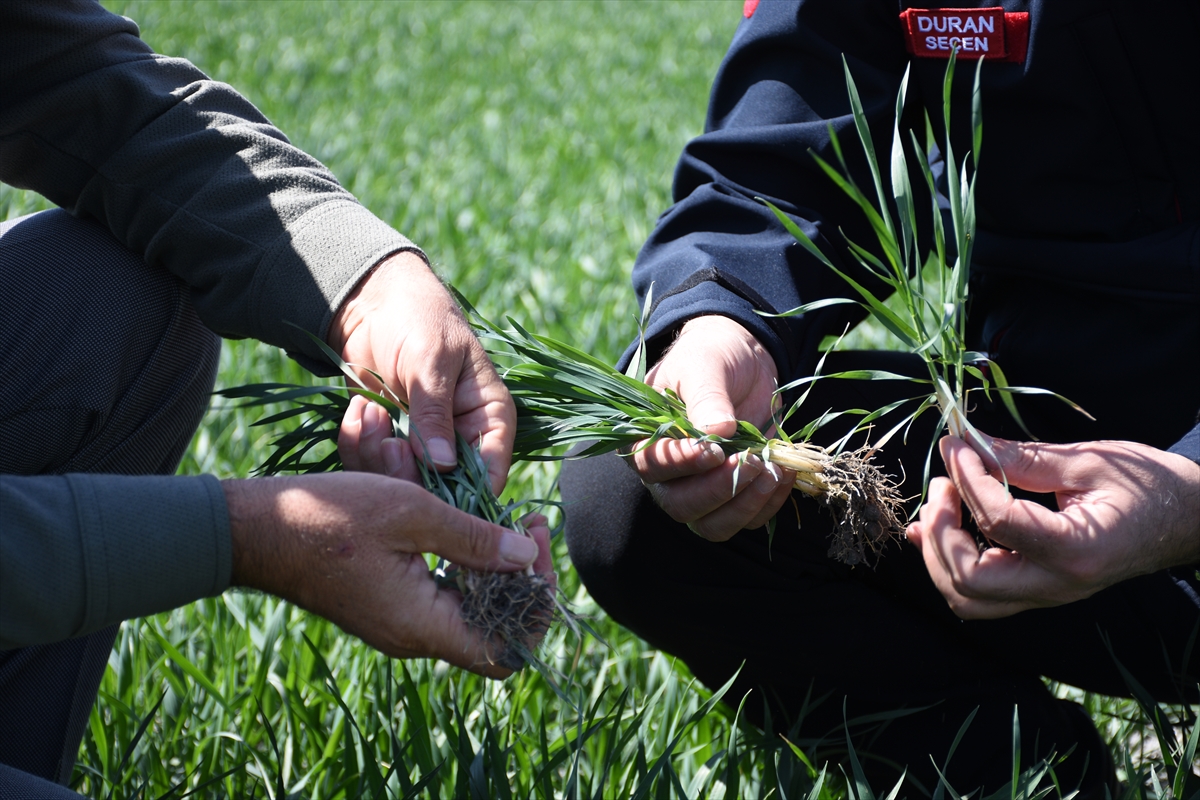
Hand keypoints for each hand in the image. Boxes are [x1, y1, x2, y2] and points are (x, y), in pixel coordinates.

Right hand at [223, 472, 552, 676]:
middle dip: (525, 578)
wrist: (255, 529)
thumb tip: (526, 557)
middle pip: (496, 630)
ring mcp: (399, 624)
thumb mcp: (411, 513)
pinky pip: (444, 598)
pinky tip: (470, 528)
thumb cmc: (329, 517)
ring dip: (498, 569)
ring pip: (472, 612)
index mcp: (421, 625)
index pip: (506, 649)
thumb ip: (473, 539)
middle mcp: (413, 637)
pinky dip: (466, 567)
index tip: (537, 544)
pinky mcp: (387, 606)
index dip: (537, 605)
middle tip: (530, 524)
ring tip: (508, 520)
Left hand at [328, 251, 514, 494]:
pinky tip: (358, 409)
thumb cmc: (419, 319)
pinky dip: (357, 445)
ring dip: (377, 455)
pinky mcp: (389, 443)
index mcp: (490, 418)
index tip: (432, 492)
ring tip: (369, 411)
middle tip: (388, 443)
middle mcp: (461, 440)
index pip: (492, 472)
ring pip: (404, 483)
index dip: (468, 494)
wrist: (375, 303)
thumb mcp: (430, 360)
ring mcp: (423, 445)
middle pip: (445, 490)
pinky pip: (372, 466)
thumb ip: (435, 413)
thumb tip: (443, 466)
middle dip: (410, 473)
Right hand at [629, 315, 794, 540]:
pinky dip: (768, 503)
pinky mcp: (734, 494)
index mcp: (647, 439)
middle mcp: (669, 474)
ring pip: (713, 524)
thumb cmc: (711, 356)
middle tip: (750, 459)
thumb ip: (706, 398)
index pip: (653, 466)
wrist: (742, 359)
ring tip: (772, 471)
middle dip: (719, 489)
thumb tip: (718, 431)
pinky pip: (747, 519)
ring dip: (745, 505)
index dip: (682, 464)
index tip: (715, 450)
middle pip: (682, 505)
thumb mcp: (704, 366)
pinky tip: (782, 473)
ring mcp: (701, 488)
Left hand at [906, 435, 1199, 618]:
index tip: (956, 446)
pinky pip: (979, 591)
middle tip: (943, 485)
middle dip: (941, 531)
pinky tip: (933, 527)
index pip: (998, 522)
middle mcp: (1057, 585)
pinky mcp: (1037, 589)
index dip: (967, 479)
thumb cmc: (1149, 487)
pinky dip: (946, 561)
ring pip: (966, 598)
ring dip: (938, 553)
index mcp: (1076, 550)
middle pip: (969, 580)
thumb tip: (965, 445)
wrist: (1190, 520)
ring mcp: (1046, 594)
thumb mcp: (1088, 462)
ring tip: (939, 504)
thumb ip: (1023, 458)